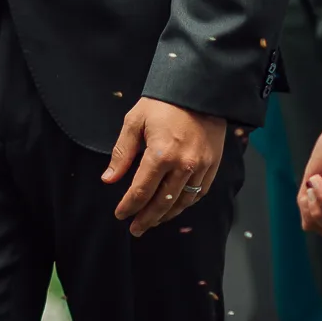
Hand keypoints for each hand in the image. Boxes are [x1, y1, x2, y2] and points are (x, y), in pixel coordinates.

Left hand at [102, 97, 226, 235]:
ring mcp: (200, 168)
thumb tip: (108, 178)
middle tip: (135, 229)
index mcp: (161, 154)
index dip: (129, 205)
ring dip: (165, 215)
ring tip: (152, 221)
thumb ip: (122, 153)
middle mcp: (183, 166)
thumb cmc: (163, 104)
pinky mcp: (212, 167)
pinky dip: (184, 204)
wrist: (199, 91)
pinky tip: (173, 208)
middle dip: (146, 218)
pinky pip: (198, 194)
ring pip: (181, 202)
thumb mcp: (134, 122)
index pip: (141, 190)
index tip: (120, 214)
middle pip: (162, 202)